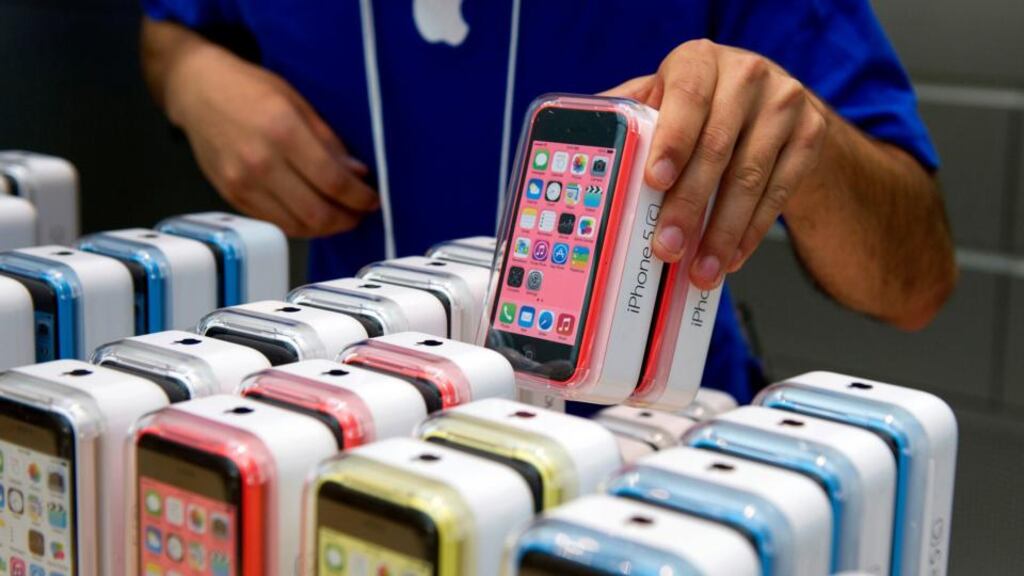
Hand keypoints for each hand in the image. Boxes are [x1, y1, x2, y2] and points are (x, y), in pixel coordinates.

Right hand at [165, 44, 376, 236]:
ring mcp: (243, 183)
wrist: (198, 90)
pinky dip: (300, 225)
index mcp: (283, 132)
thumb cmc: (250, 89)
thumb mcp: (298, 103)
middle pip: (317, 213)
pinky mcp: (231, 196)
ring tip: (340, 217)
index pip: (333, 181)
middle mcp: (261, 163)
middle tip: (359, 214)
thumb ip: (329, 142)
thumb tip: (357, 174)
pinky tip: (313, 215)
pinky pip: (275, 223)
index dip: (359, 197)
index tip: (372, 200)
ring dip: (325, 227)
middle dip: (346, 219)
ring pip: (297, 226)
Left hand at [605, 40, 827, 288]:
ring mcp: (784, 105)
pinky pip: (778, 194)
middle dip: (689, 206)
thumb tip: (582, 143)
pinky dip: (750, 232)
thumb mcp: (664, 96)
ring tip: (701, 268)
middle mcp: (746, 76)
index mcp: (699, 62)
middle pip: (716, 149)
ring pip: (750, 179)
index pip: (687, 99)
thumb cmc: (702, 104)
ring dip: (722, 232)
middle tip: (669, 247)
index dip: (672, 142)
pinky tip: (731, 256)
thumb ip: (629, 115)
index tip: (655, 181)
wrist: (771, 101)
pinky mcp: (810, 136)